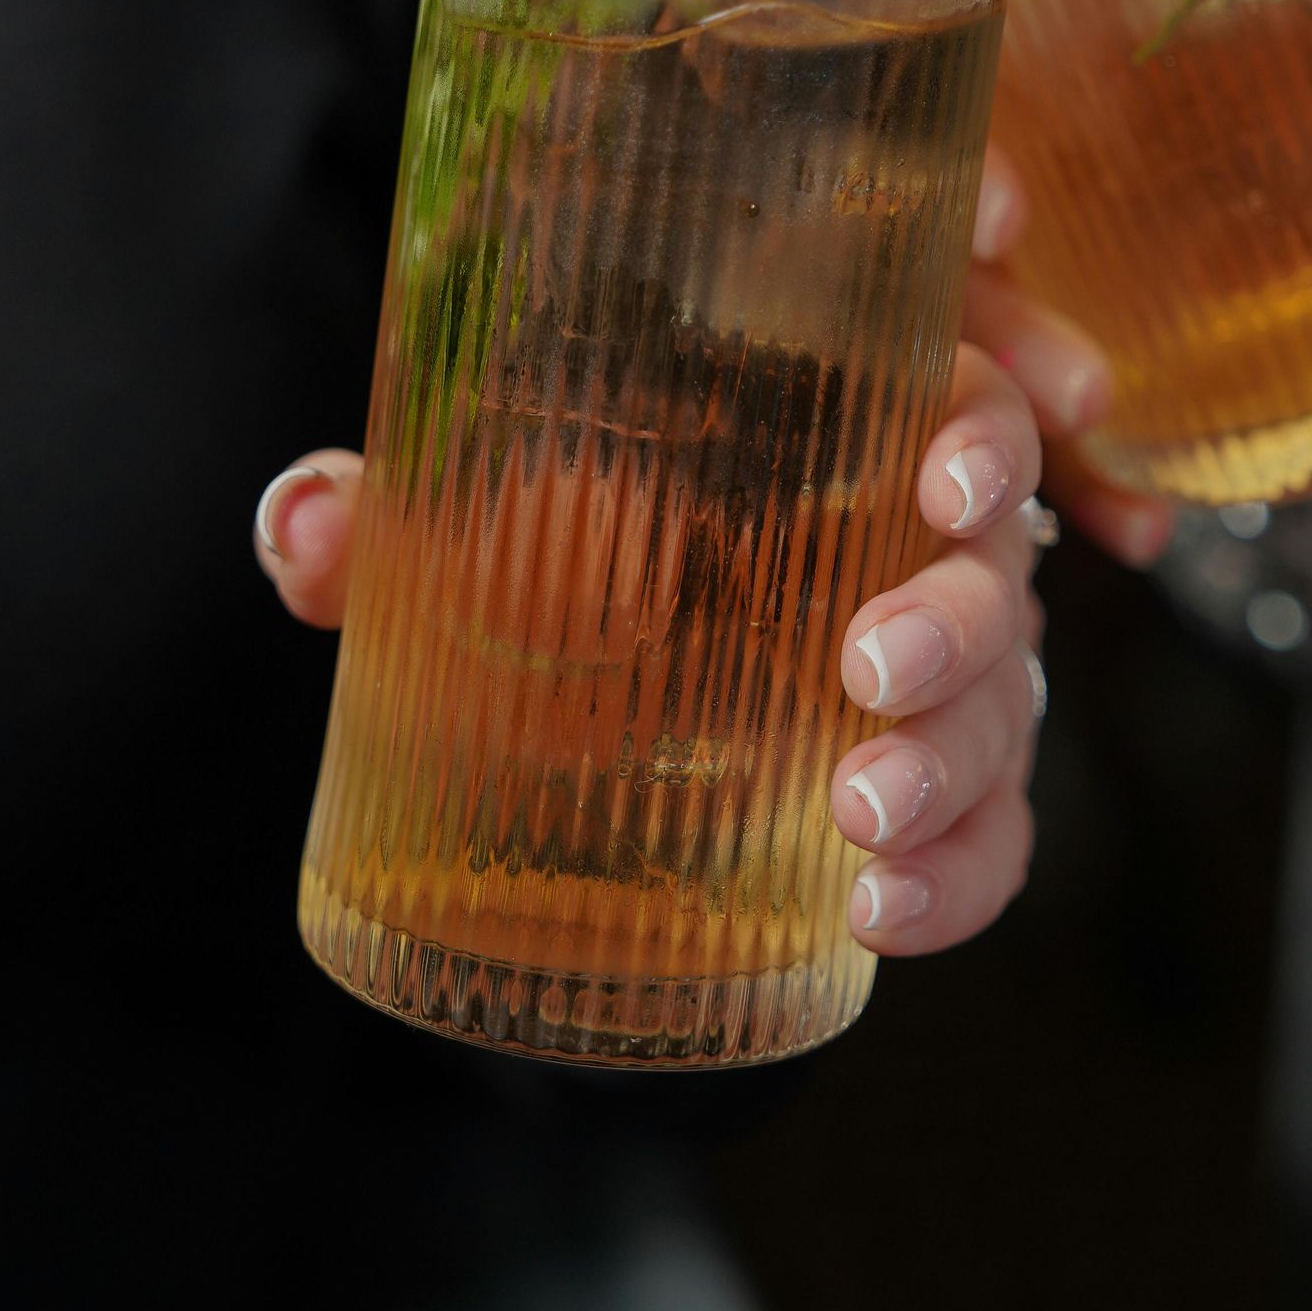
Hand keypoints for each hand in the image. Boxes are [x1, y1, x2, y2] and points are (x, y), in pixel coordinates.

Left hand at [255, 337, 1050, 958]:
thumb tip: (305, 522)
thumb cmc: (558, 553)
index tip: (942, 481)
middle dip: (958, 619)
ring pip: (1006, 706)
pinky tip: (876, 911)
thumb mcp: (474, 519)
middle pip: (999, 562)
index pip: (962, 399)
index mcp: (844, 434)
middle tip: (863, 670)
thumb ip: (390, 516)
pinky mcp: (935, 793)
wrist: (580, 693)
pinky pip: (991, 837)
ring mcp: (940, 677)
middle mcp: (916, 546)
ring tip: (856, 817)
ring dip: (954, 760)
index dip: (983, 434)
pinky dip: (954, 878)